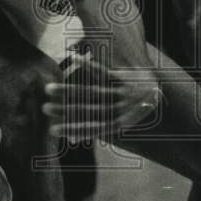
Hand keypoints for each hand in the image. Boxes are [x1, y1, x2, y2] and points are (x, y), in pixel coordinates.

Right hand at [42, 54, 161, 138]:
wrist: (157, 91)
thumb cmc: (133, 109)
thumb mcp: (121, 122)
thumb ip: (99, 127)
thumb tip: (74, 139)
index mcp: (117, 124)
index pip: (89, 128)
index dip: (70, 128)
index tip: (51, 129)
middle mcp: (118, 110)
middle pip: (85, 109)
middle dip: (63, 109)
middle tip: (43, 108)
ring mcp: (120, 94)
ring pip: (90, 92)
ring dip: (67, 90)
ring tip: (49, 88)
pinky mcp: (122, 78)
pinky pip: (101, 72)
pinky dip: (87, 65)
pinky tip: (73, 60)